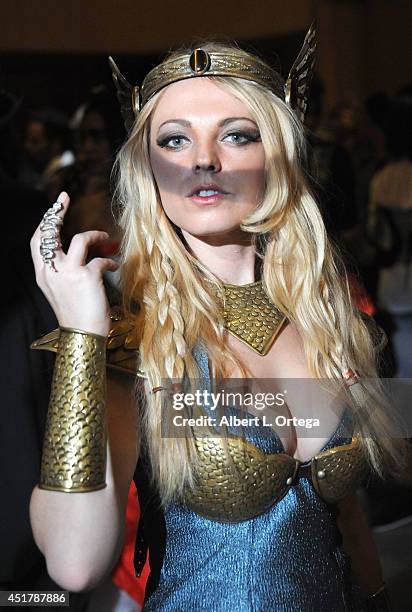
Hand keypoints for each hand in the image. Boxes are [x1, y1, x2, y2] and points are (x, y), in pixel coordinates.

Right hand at [31, 192, 118, 336]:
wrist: (84, 336)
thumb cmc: (77, 315)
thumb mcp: (64, 291)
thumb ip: (66, 270)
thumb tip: (83, 249)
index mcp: (43, 275)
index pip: (37, 242)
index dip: (44, 223)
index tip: (53, 208)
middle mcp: (51, 271)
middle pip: (49, 232)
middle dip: (56, 211)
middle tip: (64, 197)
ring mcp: (68, 273)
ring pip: (80, 239)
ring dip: (96, 235)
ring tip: (107, 239)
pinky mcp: (86, 277)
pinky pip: (101, 259)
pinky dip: (110, 260)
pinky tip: (114, 266)